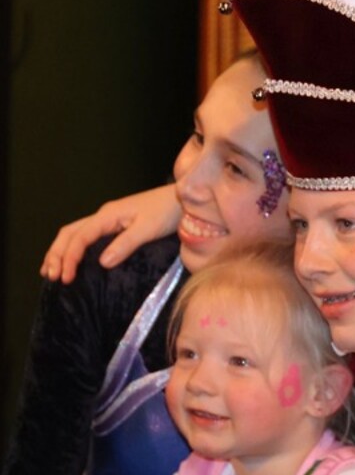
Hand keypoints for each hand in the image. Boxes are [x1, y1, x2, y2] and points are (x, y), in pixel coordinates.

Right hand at [40, 184, 180, 283]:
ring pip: (76, 233)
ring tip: (51, 270)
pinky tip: (74, 259)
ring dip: (62, 250)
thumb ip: (125, 244)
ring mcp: (110, 219)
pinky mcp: (118, 224)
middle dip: (57, 254)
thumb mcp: (148, 229)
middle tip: (50, 276)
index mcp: (108, 216)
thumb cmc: (168, 211)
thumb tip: (102, 263)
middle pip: (70, 233)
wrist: (183, 198)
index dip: (69, 257)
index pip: (80, 237)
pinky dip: (75, 247)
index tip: (65, 277)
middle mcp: (104, 216)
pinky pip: (88, 236)